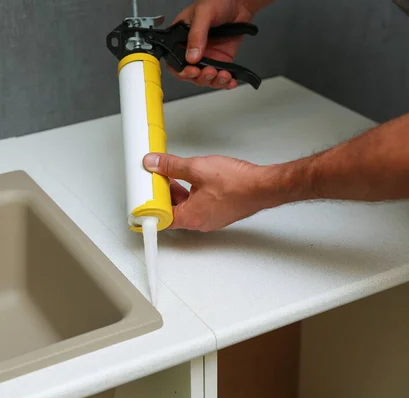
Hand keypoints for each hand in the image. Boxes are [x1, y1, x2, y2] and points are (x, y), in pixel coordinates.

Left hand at [143, 152, 284, 231]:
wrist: (264, 186)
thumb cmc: (238, 183)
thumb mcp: (197, 168)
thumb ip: (172, 166)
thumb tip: (155, 163)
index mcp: (191, 217)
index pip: (161, 218)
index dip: (150, 206)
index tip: (144, 197)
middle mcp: (200, 222)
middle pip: (173, 211)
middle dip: (164, 194)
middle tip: (158, 179)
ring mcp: (211, 218)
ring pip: (186, 207)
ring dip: (178, 192)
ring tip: (175, 174)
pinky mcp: (219, 211)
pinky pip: (199, 205)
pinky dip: (192, 193)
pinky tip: (195, 178)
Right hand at [169, 0, 273, 88]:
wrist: (239, 4)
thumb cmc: (218, 2)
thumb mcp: (204, 13)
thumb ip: (196, 34)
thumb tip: (191, 56)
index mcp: (180, 38)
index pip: (173, 61)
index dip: (181, 70)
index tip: (192, 71)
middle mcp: (191, 50)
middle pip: (189, 74)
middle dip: (199, 77)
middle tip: (209, 72)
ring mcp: (206, 57)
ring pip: (204, 79)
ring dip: (213, 81)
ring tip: (222, 75)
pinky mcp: (220, 61)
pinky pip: (218, 76)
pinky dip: (224, 82)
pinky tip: (229, 80)